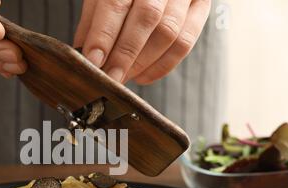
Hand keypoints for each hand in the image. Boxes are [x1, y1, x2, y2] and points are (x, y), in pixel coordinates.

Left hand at [74, 0, 210, 83]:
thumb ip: (93, 21)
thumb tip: (86, 55)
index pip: (116, 2)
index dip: (104, 35)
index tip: (93, 61)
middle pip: (147, 17)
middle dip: (125, 55)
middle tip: (110, 79)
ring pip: (169, 33)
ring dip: (143, 63)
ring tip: (123, 78)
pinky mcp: (201, 5)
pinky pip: (185, 42)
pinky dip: (162, 66)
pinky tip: (142, 76)